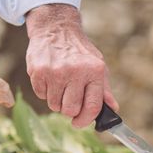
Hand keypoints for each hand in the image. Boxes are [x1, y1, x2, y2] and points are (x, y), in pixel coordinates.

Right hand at [25, 4, 118, 127]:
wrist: (56, 28)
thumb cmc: (79, 51)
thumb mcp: (98, 65)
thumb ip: (104, 89)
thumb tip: (113, 109)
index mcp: (95, 71)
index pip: (92, 107)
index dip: (86, 120)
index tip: (80, 123)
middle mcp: (76, 72)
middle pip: (71, 110)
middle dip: (69, 110)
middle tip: (69, 100)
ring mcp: (56, 72)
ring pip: (54, 105)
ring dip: (57, 100)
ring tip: (60, 85)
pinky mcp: (39, 71)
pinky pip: (41, 95)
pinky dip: (45, 91)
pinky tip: (50, 78)